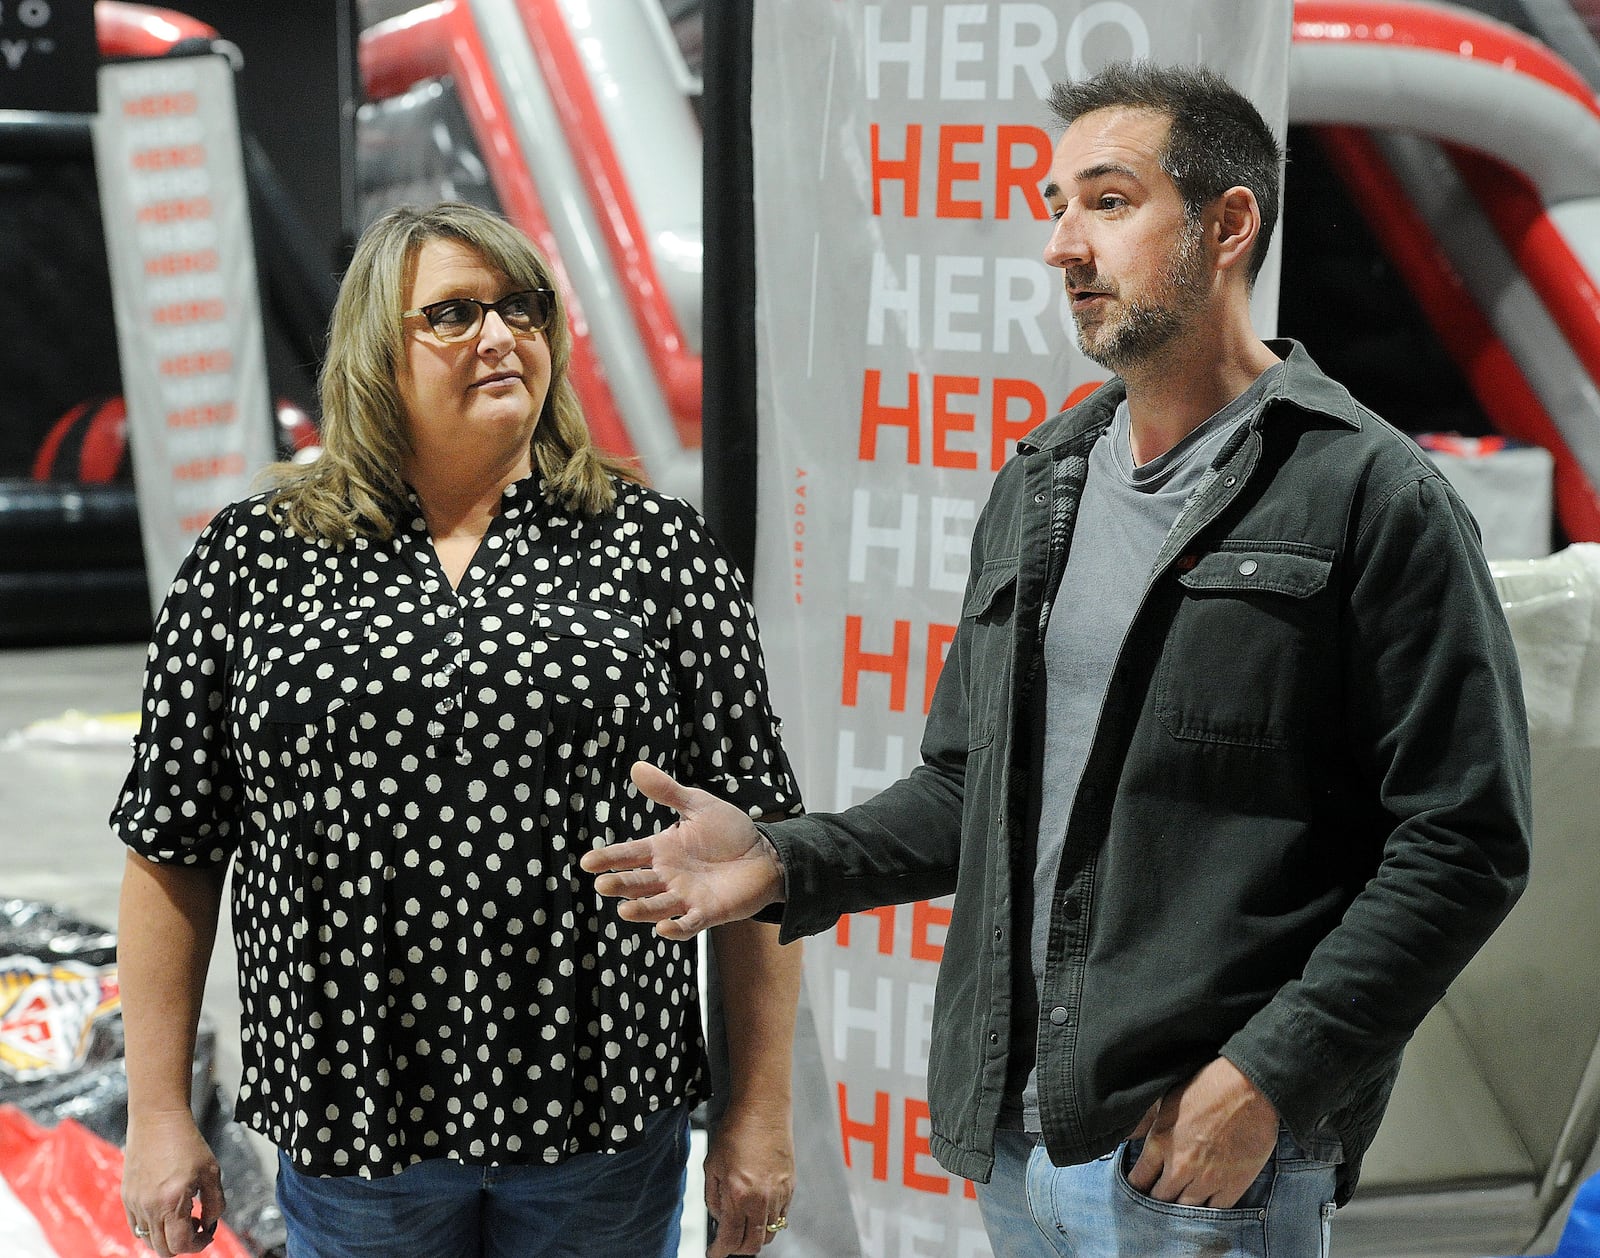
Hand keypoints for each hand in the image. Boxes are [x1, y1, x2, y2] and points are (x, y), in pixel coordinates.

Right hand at [122, 1109, 224, 1254]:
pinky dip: (152, 1228)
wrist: (157, 1121)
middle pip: (162, 1248)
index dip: (198, 1245)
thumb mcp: (211, 1172)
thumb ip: (215, 1203)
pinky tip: (166, 1210)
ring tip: (181, 1215)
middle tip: (196, 1224)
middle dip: (182, 1244)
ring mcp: (134, 1204)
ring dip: (166, 1236)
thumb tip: (210, 1226)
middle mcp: (149, 1207)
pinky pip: (137, 1226)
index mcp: (172, 1202)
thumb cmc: (188, 1143)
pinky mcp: (126, 1197)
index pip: (180, 1244)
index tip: (207, 1234)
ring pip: (148, 1239)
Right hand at [579, 762, 784, 939]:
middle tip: (603, 886)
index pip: (629, 854)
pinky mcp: (708, 912)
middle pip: (637, 883)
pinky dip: (675, 928)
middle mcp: (668, 876)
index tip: (588, 862)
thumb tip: (637, 767)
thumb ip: (668, 791)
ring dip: (641, 910)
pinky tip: (663, 928)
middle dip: (620, 885)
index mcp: (662, 850)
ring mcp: (686, 896)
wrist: (765, 854)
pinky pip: (688, 924)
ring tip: (624, 910)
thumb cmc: (730, 830)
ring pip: (657, 906)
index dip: (608, 858)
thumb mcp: (699, 805)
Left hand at [704, 1100, 794, 1256]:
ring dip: (755, 1235)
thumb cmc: (736, 1130)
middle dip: (738, 1249)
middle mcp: (761, 1199)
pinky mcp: (790, 1187)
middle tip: (728, 1243)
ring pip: (770, 1233)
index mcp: (738, 1194)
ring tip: (743, 1226)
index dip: (719, 1251)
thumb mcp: (712, 1165)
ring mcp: (779, 1194)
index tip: (714, 1253)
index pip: (730, 1238)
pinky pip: (781, 1216)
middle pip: (753, 1244)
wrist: (763, 1110)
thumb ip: (713, 1197)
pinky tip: (758, 1210)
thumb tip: (719, 1217)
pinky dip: (769, 1221)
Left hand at [1124, 1058, 1278, 1208]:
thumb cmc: (1207, 1087)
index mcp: (1160, 1142)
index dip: (1136, 1186)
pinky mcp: (1233, 1186)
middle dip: (1155, 1201)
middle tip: (1157, 1200)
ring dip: (1179, 1211)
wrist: (1250, 1088)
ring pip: (1184, 1211)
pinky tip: (1203, 1207)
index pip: (1138, 1179)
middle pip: (1159, 1200)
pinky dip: (1207, 1213)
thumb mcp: (1166, 1098)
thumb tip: (1128, 1137)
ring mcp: (1207, 1179)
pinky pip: (1214, 1212)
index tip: (1139, 1188)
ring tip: (1178, 1206)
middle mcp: (1180, 1166)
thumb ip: (1144, 1122)